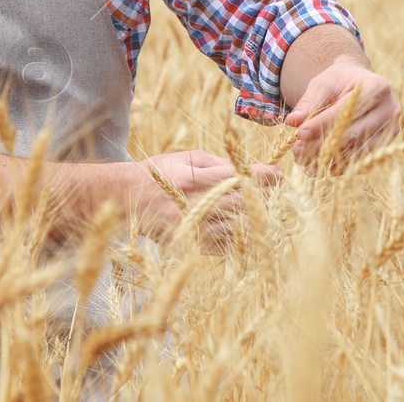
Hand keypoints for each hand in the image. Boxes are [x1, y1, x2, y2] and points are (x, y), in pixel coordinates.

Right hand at [126, 150, 279, 249]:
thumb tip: (244, 169)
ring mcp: (194, 228)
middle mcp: (197, 204)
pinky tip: (247, 229)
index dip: (264, 175)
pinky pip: (225, 245)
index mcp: (196, 179)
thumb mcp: (185, 158)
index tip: (278, 173)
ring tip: (262, 210)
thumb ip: (216, 163)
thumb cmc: (158, 173)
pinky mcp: (191, 244)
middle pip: (245, 203)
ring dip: (256, 218)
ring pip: (239, 227)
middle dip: (264, 196)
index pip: (241, 177)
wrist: (126, 199)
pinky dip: (240, 238)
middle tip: (273, 191)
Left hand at [284, 58, 401, 168]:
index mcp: (377, 87)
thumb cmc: (339, 82)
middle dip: (323, 144)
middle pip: (354, 134)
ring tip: (303, 159)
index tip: (300, 133)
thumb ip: (309, 102)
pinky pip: (360, 161)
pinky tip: (317, 166)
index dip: (322, 123)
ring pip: (357, 151)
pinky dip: (337, 166)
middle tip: (298, 149)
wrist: (356, 85)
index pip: (347, 110)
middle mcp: (390, 110)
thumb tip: (292, 121)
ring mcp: (391, 130)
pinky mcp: (385, 146)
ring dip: (329, 158)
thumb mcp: (322, 85)